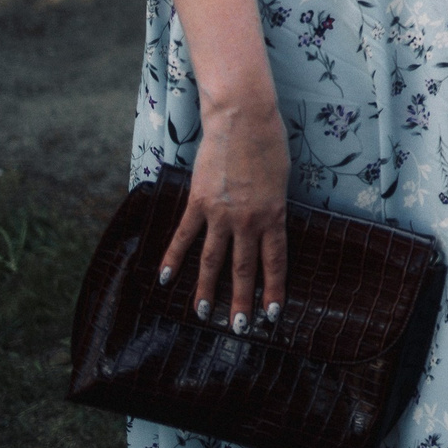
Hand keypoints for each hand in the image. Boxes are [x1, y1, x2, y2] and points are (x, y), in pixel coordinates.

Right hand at [162, 97, 290, 332]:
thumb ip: (272, 207)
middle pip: (244, 269)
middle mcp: (248, 220)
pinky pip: (184, 237)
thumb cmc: (269, 143)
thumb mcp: (281, 180)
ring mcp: (221, 213)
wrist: (243, 117)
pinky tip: (166, 279)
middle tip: (239, 329)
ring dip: (208, 290)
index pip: (275, 262)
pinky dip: (174, 259)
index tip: (273, 314)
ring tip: (203, 314)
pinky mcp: (198, 202)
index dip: (273, 290)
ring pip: (213, 260)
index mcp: (274, 215)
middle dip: (241, 302)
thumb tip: (265, 228)